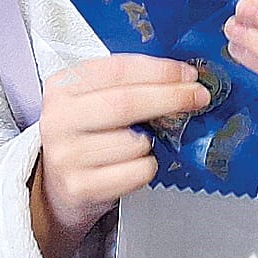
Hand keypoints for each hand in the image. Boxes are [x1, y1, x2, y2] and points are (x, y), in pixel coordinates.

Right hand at [33, 55, 207, 257]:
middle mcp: (58, 121)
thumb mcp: (95, 98)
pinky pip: (137, 172)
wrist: (59, 186)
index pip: (117, 70)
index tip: (188, 74)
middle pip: (126, 103)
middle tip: (199, 97)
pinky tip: (136, 162)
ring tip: (146, 140)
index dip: (159, 70)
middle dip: (171, 98)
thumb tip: (184, 77)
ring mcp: (67, 157)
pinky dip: (148, 166)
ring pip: (135, 143)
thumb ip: (130, 82)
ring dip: (154, 140)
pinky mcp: (81, 188)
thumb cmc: (89, 134)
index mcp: (62, 87)